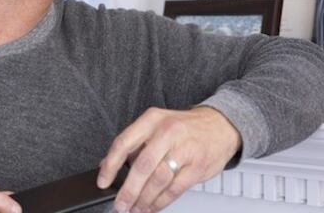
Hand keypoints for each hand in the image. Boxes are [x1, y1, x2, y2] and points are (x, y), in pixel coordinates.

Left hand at [97, 106, 240, 212]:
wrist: (220, 125)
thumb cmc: (184, 127)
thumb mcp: (156, 125)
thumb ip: (133, 144)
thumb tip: (107, 165)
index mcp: (152, 119)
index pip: (124, 143)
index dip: (110, 165)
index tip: (103, 182)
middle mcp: (167, 132)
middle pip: (142, 166)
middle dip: (128, 190)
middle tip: (120, 204)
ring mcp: (184, 149)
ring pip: (158, 180)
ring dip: (144, 199)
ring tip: (136, 208)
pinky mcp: (197, 166)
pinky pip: (175, 189)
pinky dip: (161, 202)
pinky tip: (152, 207)